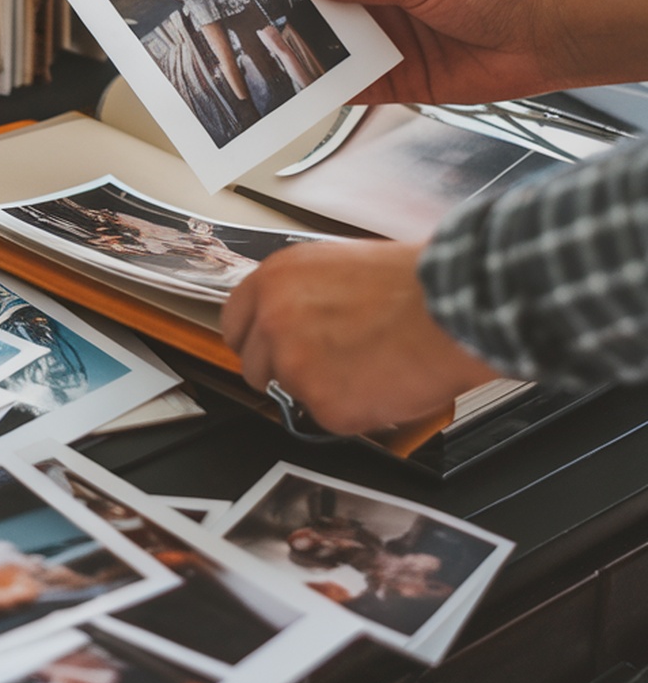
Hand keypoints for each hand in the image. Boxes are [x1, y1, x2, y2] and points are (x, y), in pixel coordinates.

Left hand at [222, 242, 493, 433]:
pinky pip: (327, 418)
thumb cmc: (410, 282)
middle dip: (282, 369)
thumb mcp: (338, 264)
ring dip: (319, 389)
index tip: (268, 346)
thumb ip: (302, 293)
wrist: (449, 308)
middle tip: (324, 363)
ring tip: (365, 366)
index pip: (233, 321)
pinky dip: (351, 410)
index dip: (255, 338)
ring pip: (290, 393)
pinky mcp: (323, 406)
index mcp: (275, 279)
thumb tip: (291, 316)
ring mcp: (295, 366)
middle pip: (253, 364)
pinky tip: (379, 383)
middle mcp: (274, 321)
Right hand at [296, 0, 563, 105]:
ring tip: (275, 58)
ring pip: (339, 47)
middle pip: (328, 8)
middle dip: (298, 16)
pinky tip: (312, 89)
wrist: (546, 33)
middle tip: (259, 24)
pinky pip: (359, 84)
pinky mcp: (405, 77)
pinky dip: (335, 88)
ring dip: (312, 53)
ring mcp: (395, 39)